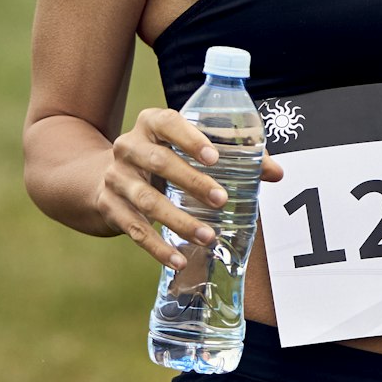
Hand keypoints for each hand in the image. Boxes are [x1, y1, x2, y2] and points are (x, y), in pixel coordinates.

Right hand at [95, 106, 282, 268]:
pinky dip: (157, 247)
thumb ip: (235, 156)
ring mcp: (116, 178)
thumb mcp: (190, 149)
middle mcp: (128, 147)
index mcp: (151, 123)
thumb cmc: (165, 158)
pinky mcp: (109, 207)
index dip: (190, 138)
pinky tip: (179, 259)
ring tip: (208, 236)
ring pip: (147, 200)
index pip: (168, 122)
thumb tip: (277, 173)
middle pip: (159, 162)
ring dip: (179, 220)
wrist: (104, 176)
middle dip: (192, 181)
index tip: (215, 157)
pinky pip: (135, 229)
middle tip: (222, 199)